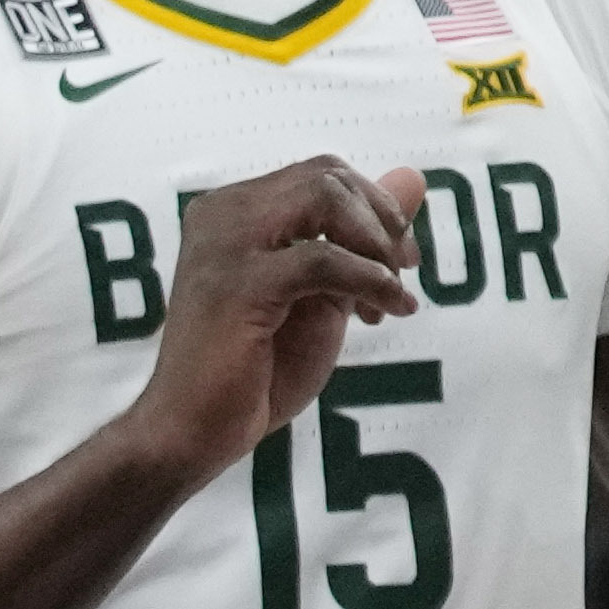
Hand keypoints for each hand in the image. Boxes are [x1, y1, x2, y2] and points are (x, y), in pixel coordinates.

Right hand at [116, 159, 417, 472]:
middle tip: (405, 268)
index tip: (396, 259)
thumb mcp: (323, 295)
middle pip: (326, 176)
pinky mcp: (239, 283)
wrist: (193, 434)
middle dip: (381, 219)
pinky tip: (385, 311)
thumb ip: (361, 238)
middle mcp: (222, 213)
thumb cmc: (251, 372)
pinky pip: (325, 258)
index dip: (372, 208)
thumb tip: (415, 177)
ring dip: (375, 245)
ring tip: (391, 294)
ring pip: (324, 199)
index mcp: (233, 211)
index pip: (320, 174)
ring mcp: (225, 243)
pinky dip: (369, 280)